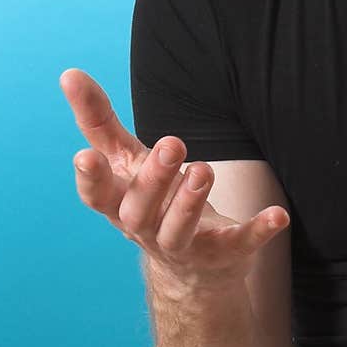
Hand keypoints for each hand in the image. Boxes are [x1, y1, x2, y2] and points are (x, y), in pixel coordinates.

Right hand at [59, 68, 288, 292]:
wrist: (191, 272)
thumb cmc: (152, 203)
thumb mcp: (127, 163)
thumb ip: (99, 123)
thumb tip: (68, 74)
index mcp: (121, 204)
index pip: (98, 196)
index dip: (90, 179)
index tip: (85, 156)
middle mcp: (145, 230)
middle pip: (140, 211)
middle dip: (154, 179)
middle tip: (173, 143)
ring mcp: (183, 247)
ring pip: (178, 231)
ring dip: (190, 202)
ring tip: (203, 169)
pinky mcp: (221, 255)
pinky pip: (238, 244)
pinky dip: (257, 230)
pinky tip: (278, 215)